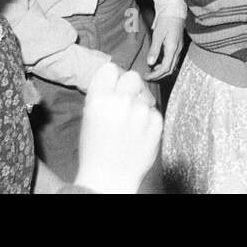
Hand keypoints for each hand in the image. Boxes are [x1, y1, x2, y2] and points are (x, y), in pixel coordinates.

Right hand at [74, 63, 162, 193]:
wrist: (109, 177)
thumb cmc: (96, 149)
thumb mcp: (90, 117)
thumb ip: (103, 95)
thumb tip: (116, 77)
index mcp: (99, 100)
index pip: (110, 69)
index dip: (112, 77)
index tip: (113, 85)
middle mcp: (121, 102)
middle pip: (132, 76)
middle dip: (129, 87)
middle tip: (125, 102)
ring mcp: (141, 111)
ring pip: (145, 94)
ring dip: (139, 103)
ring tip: (130, 123)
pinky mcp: (157, 122)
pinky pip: (154, 110)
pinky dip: (148, 118)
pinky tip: (139, 133)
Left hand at [144, 13, 184, 81]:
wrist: (174, 12)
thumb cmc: (166, 21)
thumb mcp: (158, 35)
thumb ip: (154, 49)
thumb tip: (150, 63)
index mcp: (173, 48)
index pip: (165, 68)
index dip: (155, 74)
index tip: (146, 76)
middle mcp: (178, 51)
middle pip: (169, 70)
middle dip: (158, 76)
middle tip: (147, 76)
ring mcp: (179, 49)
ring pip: (172, 66)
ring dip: (162, 71)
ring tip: (151, 71)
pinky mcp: (178, 47)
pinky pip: (172, 61)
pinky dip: (165, 65)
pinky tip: (157, 63)